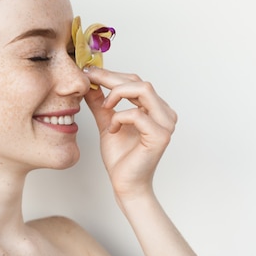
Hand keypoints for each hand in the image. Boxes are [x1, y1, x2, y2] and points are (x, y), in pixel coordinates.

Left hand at [83, 67, 176, 199]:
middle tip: (90, 78)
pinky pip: (137, 114)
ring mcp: (166, 124)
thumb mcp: (107, 122)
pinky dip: (120, 118)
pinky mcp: (160, 136)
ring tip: (105, 106)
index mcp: (155, 108)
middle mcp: (165, 113)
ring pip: (143, 90)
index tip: (90, 71)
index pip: (135, 81)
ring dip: (118, 93)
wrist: (125, 184)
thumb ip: (101, 103)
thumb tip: (90, 83)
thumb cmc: (121, 157)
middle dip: (111, 78)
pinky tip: (112, 129)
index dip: (112, 74)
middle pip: (139, 81)